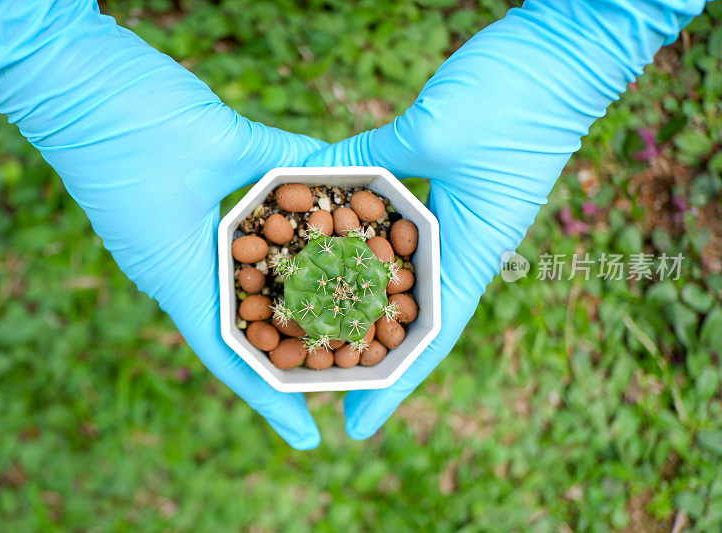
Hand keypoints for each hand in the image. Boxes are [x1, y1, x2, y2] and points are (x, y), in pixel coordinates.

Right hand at [0, 0, 324, 447]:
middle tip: (334, 373)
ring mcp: (164, 244)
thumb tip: (336, 166)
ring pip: (227, 297)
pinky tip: (295, 259)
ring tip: (325, 328)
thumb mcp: (219, 138)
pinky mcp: (164, 216)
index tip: (308, 436)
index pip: (229, 356)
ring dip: (270, 314)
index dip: (269, 400)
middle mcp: (169, 268)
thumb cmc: (124, 110)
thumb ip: (280, 157)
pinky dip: (259, 265)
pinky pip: (219, 256)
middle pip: (233, 333)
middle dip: (280, 360)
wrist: (56, 74)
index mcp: (174, 270)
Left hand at [305, 0, 707, 438]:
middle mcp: (469, 243)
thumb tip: (310, 174)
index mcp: (476, 248)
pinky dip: (371, 248)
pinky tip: (335, 253)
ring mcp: (462, 218)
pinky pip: (405, 232)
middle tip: (321, 383)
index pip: (430, 336)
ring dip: (368, 304)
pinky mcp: (454, 189)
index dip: (394, 387)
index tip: (356, 429)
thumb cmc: (517, 92)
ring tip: (319, 331)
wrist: (567, 50)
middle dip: (373, 353)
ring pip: (407, 277)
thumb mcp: (434, 128)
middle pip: (415, 316)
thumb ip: (372, 158)